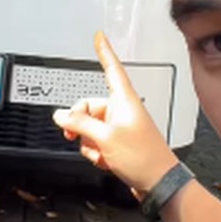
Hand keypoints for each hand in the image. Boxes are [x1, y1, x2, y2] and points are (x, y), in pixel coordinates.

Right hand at [53, 32, 178, 195]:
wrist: (159, 184)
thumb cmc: (144, 158)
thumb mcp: (105, 138)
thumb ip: (79, 124)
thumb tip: (61, 115)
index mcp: (124, 100)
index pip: (111, 68)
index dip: (104, 51)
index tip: (99, 37)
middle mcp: (122, 111)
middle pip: (89, 106)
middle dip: (80, 123)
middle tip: (74, 135)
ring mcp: (120, 127)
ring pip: (89, 127)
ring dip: (88, 143)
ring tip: (101, 153)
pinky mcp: (119, 143)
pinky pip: (96, 142)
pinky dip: (95, 152)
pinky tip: (105, 161)